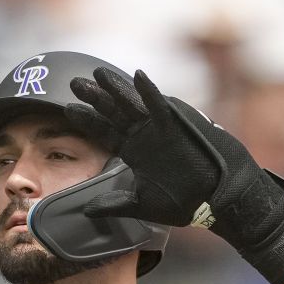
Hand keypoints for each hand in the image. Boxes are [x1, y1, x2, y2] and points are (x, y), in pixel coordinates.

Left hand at [65, 65, 283, 283]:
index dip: (87, 120)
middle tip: (73, 82)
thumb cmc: (185, 202)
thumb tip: (86, 211)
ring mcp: (159, 129)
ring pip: (132, 103)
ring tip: (97, 73)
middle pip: (113, 112)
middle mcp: (144, 136)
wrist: (216, 200)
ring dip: (116, 87)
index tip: (66, 110)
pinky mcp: (177, 126)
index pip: (105, 131)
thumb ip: (115, 204)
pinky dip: (149, 91)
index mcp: (134, 152)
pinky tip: (137, 76)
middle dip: (95, 97)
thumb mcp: (142, 205)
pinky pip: (161, 105)